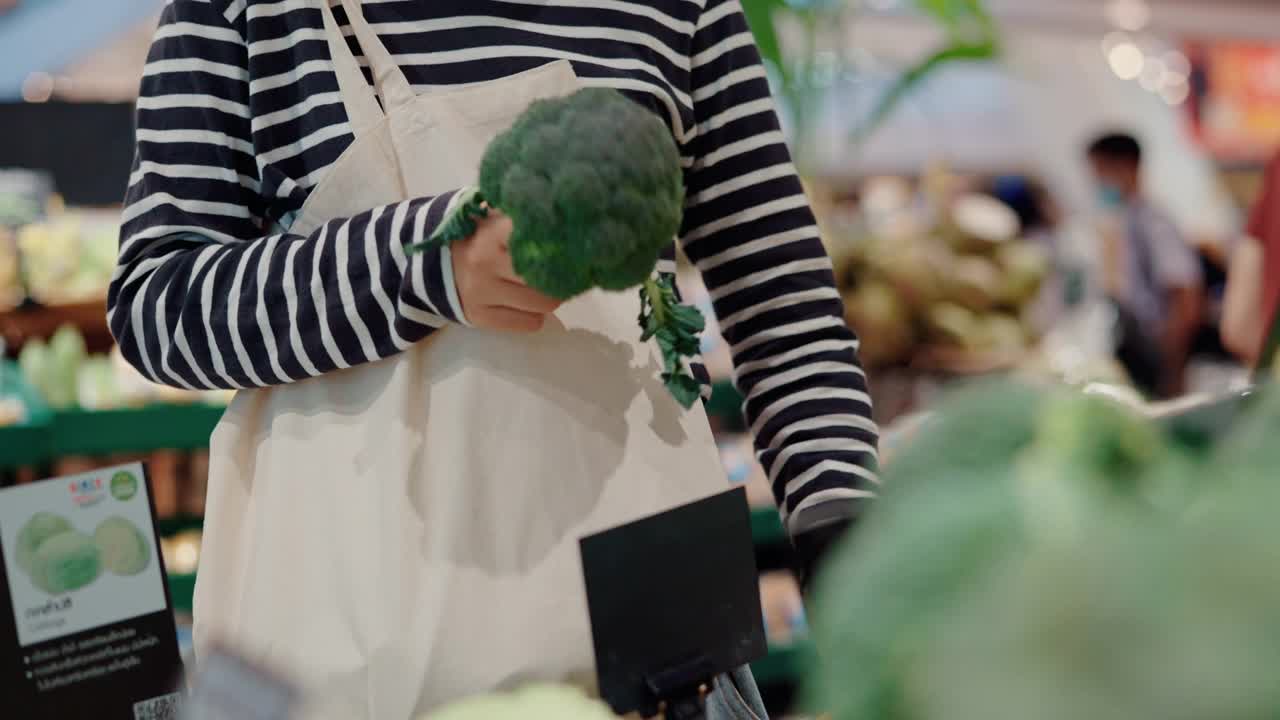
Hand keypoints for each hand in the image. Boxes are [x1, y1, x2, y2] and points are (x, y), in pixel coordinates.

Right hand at [449, 210, 561, 331]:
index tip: (570, 245)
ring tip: (543, 288)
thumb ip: (526, 219)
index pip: (540, 238)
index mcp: (492, 233)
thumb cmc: (478, 237)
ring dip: (549, 297)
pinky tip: (527, 305)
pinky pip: (529, 323)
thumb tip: (568, 224)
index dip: (560, 243)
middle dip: (561, 274)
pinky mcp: (480, 317)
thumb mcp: (496, 218)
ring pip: (543, 304)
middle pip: (547, 276)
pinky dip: (534, 316)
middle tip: (563, 271)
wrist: (435, 263)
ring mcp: (481, 293)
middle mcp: (485, 263)